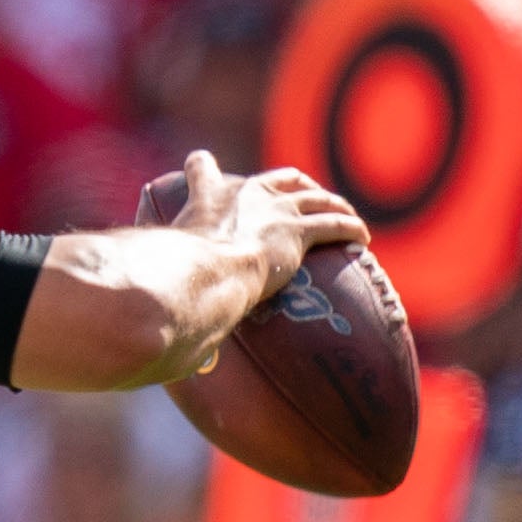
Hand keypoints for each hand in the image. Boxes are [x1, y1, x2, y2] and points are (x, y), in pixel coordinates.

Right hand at [144, 150, 364, 301]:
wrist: (204, 275)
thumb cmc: (175, 281)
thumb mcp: (160, 278)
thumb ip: (157, 298)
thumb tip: (170, 360)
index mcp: (206, 200)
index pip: (203, 172)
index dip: (202, 168)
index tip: (201, 161)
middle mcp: (245, 194)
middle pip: (279, 178)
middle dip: (295, 182)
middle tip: (305, 190)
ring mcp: (276, 209)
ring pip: (316, 198)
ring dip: (332, 204)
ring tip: (344, 213)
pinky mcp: (300, 229)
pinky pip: (335, 224)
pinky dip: (351, 229)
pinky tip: (363, 238)